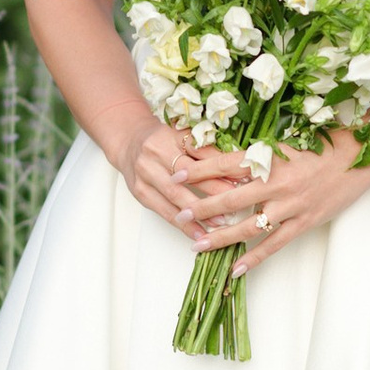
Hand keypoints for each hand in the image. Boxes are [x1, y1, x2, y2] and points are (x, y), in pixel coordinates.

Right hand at [116, 117, 252, 237]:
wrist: (128, 141)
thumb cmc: (162, 139)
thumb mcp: (184, 136)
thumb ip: (207, 150)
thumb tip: (237, 165)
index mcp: (170, 137)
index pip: (199, 154)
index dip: (221, 168)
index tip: (242, 180)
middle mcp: (155, 155)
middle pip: (187, 176)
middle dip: (212, 192)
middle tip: (235, 206)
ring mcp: (145, 175)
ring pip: (175, 196)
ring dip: (198, 213)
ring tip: (220, 223)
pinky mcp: (141, 192)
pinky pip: (164, 212)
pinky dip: (182, 225)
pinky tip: (198, 233)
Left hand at [185, 132, 369, 273]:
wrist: (360, 157)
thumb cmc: (322, 144)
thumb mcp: (286, 143)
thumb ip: (258, 154)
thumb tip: (224, 162)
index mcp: (271, 158)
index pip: (226, 163)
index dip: (198, 169)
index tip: (175, 173)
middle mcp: (278, 182)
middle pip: (232, 198)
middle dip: (203, 208)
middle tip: (179, 215)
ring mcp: (292, 206)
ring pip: (249, 227)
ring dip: (221, 237)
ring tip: (198, 245)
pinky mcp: (305, 222)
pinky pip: (274, 245)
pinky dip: (254, 258)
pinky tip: (236, 269)